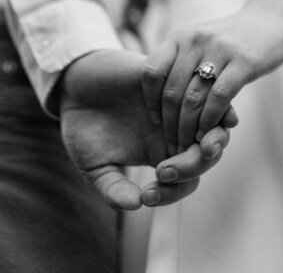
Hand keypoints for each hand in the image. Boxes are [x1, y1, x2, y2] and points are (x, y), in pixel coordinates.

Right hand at [60, 49, 230, 209]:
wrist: (71, 89)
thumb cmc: (85, 130)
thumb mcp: (95, 167)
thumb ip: (113, 189)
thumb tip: (135, 205)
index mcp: (165, 154)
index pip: (189, 180)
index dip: (174, 192)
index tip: (147, 196)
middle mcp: (176, 129)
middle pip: (209, 151)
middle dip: (195, 165)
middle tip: (164, 172)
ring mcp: (175, 103)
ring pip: (211, 118)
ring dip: (206, 133)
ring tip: (184, 147)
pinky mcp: (168, 77)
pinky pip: (193, 86)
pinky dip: (190, 100)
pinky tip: (164, 113)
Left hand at [142, 7, 282, 153]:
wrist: (269, 21)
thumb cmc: (229, 39)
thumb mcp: (198, 43)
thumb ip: (179, 63)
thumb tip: (156, 96)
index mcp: (180, 37)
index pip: (152, 71)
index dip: (150, 100)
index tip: (155, 120)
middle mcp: (195, 41)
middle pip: (172, 91)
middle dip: (170, 124)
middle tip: (172, 143)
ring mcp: (219, 50)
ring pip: (193, 97)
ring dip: (188, 127)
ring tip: (187, 144)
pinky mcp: (243, 61)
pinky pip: (219, 97)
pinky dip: (210, 120)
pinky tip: (207, 133)